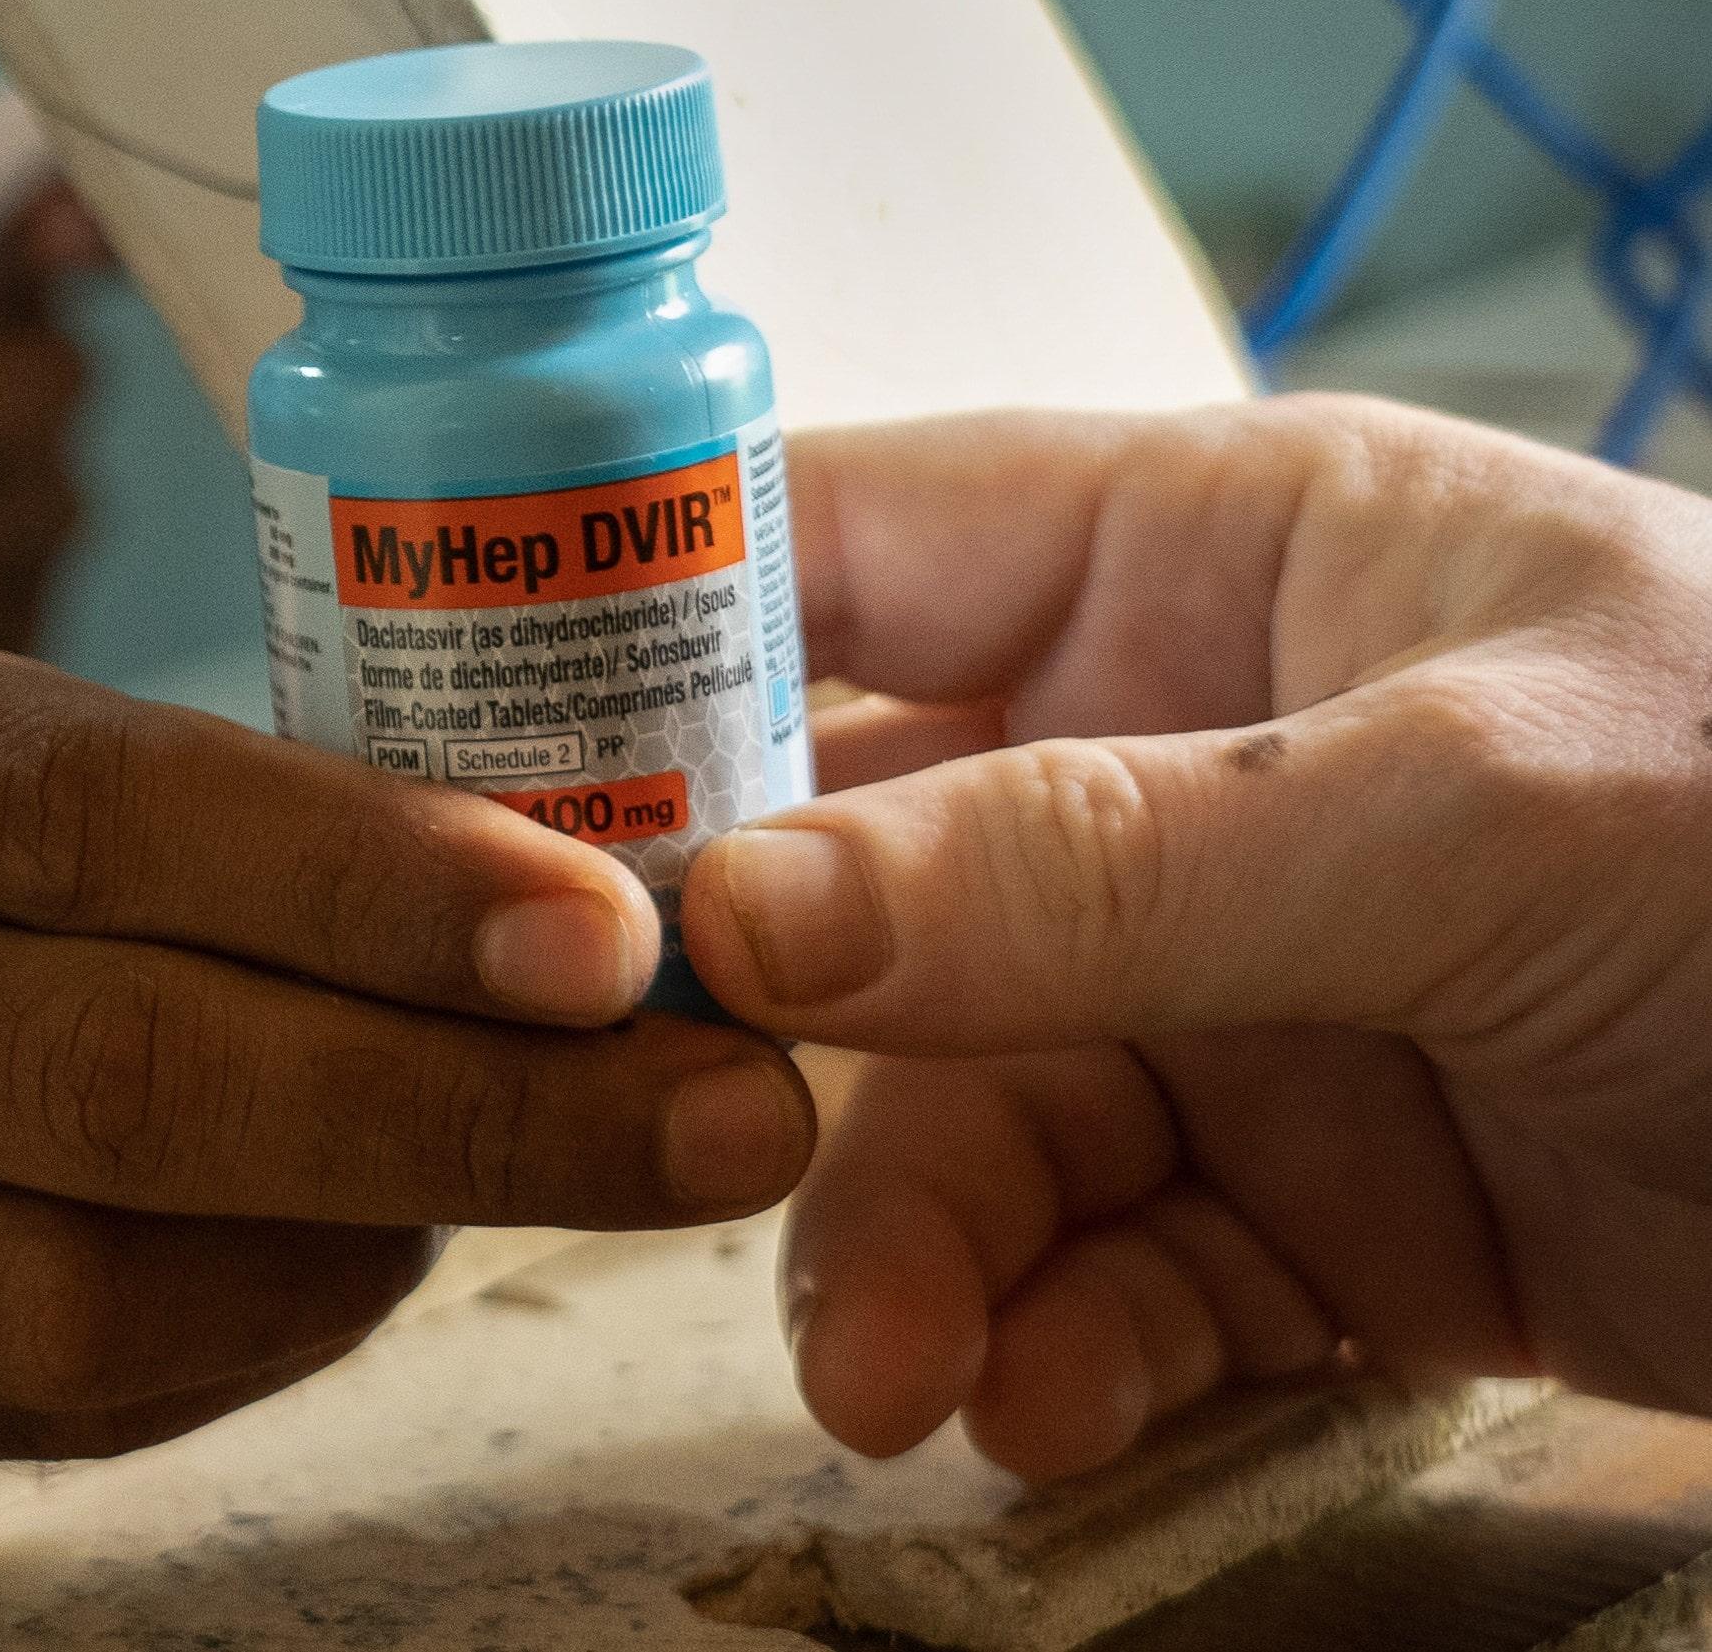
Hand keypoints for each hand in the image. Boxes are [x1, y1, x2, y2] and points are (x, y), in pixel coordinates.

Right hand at [0, 553, 813, 1464]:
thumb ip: (36, 763)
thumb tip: (403, 861)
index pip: (88, 805)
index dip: (369, 879)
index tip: (608, 926)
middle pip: (125, 1079)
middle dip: (465, 1110)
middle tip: (723, 1104)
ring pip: (84, 1289)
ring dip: (374, 1243)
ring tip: (574, 1170)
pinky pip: (13, 1393)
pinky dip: (225, 1338)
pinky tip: (356, 1263)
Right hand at [681, 397, 1711, 1481]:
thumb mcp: (1474, 806)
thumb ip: (1103, 858)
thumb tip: (749, 910)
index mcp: (1193, 561)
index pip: (836, 552)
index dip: (632, 644)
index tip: (477, 789)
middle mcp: (1168, 765)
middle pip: (853, 883)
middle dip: (768, 1034)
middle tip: (677, 1150)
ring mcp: (1219, 992)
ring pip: (952, 1112)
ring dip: (901, 1243)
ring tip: (901, 1365)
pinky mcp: (1288, 1197)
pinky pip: (1094, 1265)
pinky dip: (1056, 1341)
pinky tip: (1058, 1398)